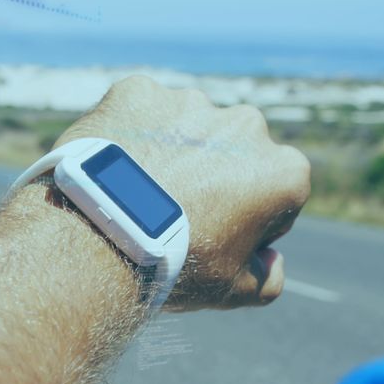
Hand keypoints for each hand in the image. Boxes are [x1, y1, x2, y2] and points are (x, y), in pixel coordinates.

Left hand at [55, 75, 310, 309]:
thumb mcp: (233, 291)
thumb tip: (271, 261)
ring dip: (171, 151)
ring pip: (186, 127)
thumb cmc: (173, 267)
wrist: (99, 240)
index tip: (211, 237)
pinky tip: (112, 171)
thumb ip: (268, 278)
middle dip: (212, 176)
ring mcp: (191, 102)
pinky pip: (138, 111)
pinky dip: (129, 133)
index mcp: (284, 171)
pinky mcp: (140, 91)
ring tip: (135, 194)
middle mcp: (247, 125)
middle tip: (171, 214)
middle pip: (233, 152)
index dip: (246, 221)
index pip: (273, 195)